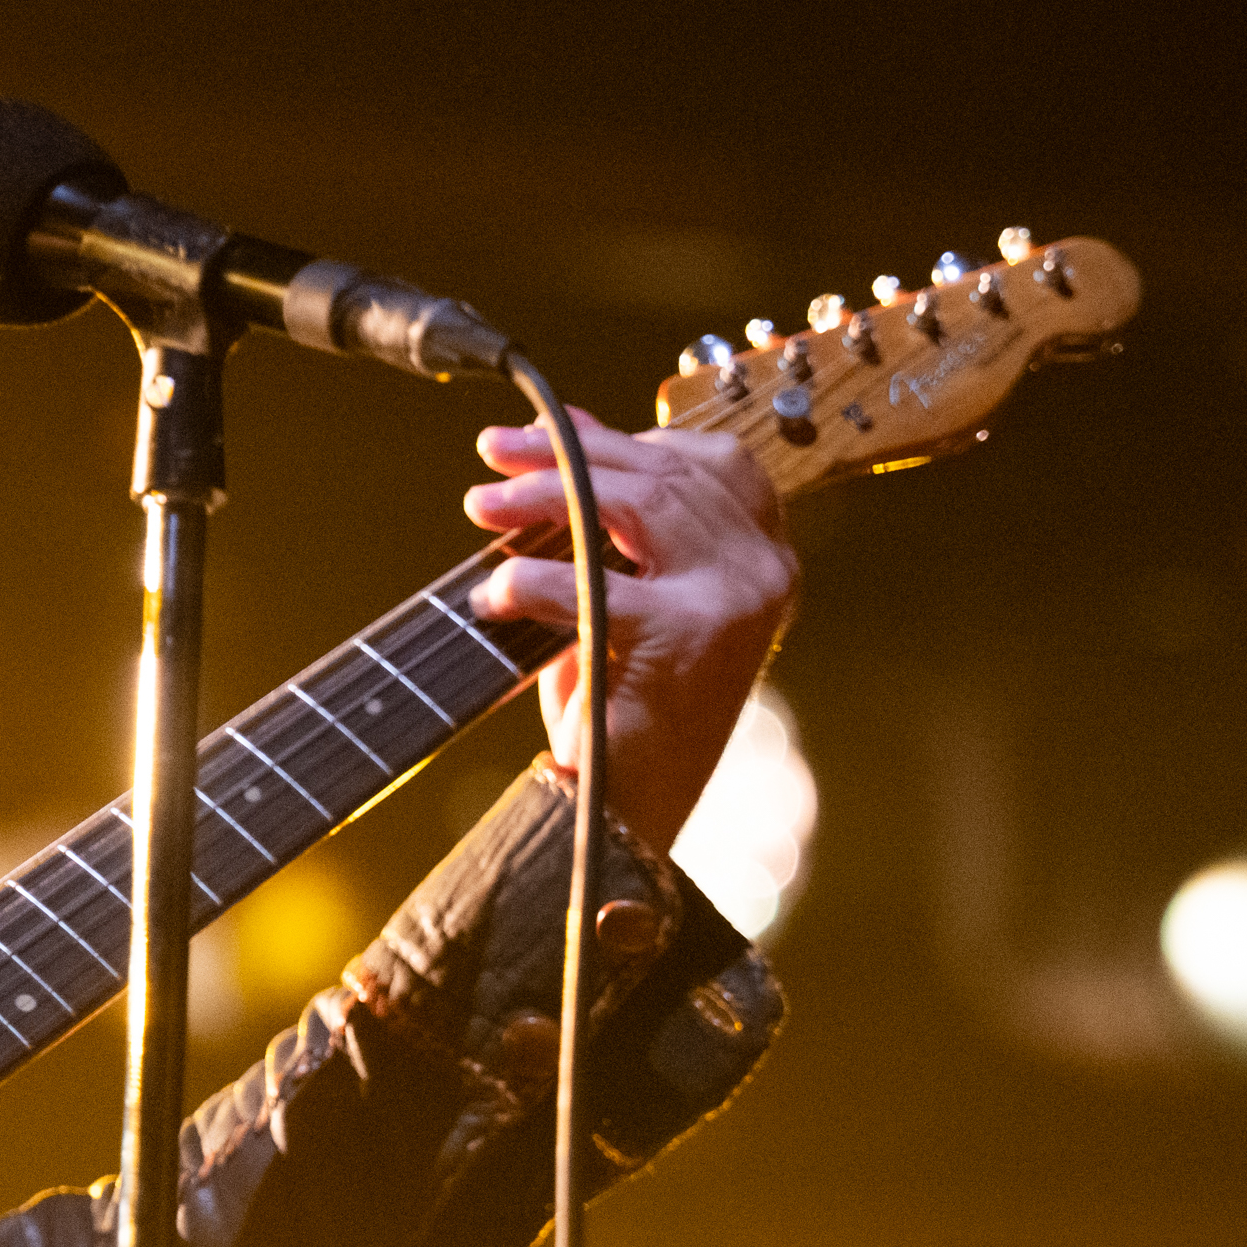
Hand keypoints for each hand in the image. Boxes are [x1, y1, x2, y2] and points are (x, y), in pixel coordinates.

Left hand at [462, 413, 798, 848]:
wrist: (627, 813)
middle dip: (564, 455)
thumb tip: (563, 433)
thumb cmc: (623, 709)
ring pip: (634, 505)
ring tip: (481, 508)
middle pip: (663, 473)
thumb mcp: (622, 593)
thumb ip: (613, 519)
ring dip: (542, 497)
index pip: (703, 460)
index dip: (620, 437)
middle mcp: (765, 569)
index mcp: (763, 555)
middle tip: (492, 457)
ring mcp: (736, 600)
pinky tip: (492, 596)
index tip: (542, 433)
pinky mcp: (691, 637)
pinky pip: (595, 582)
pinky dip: (530, 582)